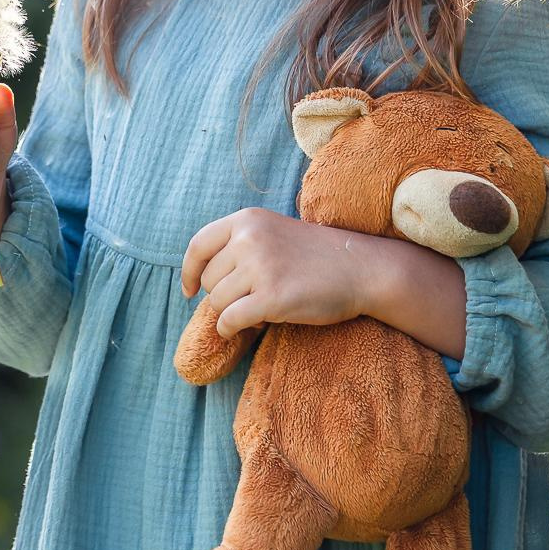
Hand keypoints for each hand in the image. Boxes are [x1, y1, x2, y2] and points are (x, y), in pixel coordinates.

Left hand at [180, 207, 373, 338]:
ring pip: (217, 303)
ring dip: (232, 313)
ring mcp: (261, 267)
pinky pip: (230, 321)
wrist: (360, 268)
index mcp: (247, 220)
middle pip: (207, 280)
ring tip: (259, 308)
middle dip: (222, 296)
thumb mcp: (272, 233)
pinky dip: (231, 330)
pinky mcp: (272, 298)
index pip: (198, 246)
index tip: (189, 291)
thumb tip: (198, 282)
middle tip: (251, 299)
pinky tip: (247, 328)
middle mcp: (249, 239)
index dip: (189, 272)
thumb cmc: (315, 256)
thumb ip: (238, 246)